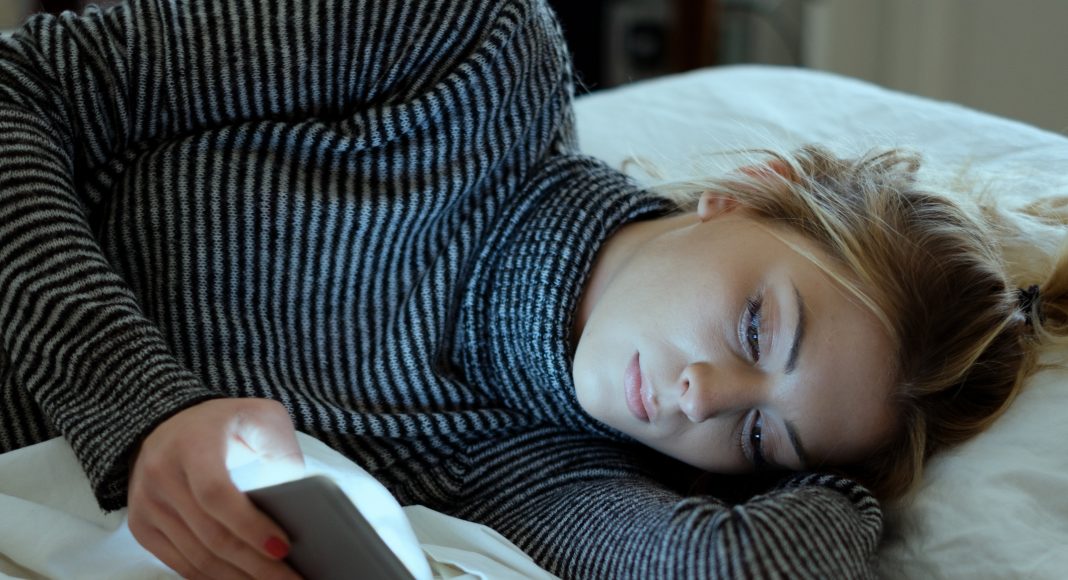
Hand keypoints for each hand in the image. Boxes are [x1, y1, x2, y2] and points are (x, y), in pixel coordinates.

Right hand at [128, 398, 304, 578]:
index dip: (249, 526)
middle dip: (257, 566)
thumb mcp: (261, 417)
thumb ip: (280, 451)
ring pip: (197, 558)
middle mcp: (162, 475)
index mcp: (193, 443)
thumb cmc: (227, 422)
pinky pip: (181, 564)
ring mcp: (147, 504)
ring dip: (240, 579)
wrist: (170, 422)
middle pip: (211, 536)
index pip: (216, 494)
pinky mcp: (142, 527)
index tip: (283, 547)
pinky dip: (215, 579)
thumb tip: (299, 503)